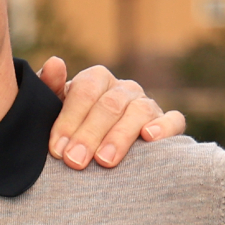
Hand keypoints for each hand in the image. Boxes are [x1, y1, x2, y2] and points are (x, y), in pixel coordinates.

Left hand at [37, 57, 186, 169]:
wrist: (97, 149)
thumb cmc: (71, 128)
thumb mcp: (54, 109)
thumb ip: (50, 89)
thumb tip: (55, 64)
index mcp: (96, 79)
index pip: (85, 91)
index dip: (69, 119)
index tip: (57, 149)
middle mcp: (123, 88)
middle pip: (109, 105)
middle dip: (89, 134)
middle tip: (75, 161)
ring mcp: (147, 104)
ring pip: (138, 111)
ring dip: (120, 136)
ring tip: (105, 161)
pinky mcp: (168, 123)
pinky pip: (173, 120)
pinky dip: (164, 127)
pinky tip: (149, 138)